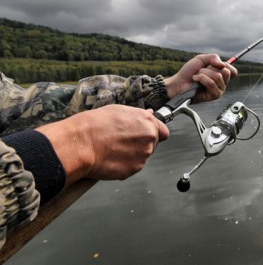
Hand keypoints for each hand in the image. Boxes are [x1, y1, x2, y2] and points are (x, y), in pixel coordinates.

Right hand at [36, 104, 169, 185]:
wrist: (80, 144)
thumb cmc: (94, 125)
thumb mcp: (118, 111)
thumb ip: (138, 115)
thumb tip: (149, 114)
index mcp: (147, 122)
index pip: (163, 131)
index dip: (154, 133)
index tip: (146, 135)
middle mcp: (149, 138)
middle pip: (153, 144)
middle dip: (142, 143)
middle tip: (123, 141)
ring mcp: (143, 155)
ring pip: (143, 156)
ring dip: (133, 154)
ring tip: (114, 149)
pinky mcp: (134, 169)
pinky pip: (133, 167)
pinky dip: (125, 164)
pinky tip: (111, 158)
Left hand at [165, 54, 237, 102]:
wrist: (179, 82)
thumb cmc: (189, 72)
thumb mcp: (201, 59)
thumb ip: (213, 57)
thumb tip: (223, 64)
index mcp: (221, 75)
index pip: (233, 71)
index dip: (225, 66)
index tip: (214, 64)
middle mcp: (222, 83)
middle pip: (226, 72)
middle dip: (211, 68)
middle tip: (202, 71)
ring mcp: (219, 90)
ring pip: (217, 76)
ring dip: (204, 73)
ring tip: (197, 76)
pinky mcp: (213, 95)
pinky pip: (211, 83)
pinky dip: (201, 79)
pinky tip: (196, 81)